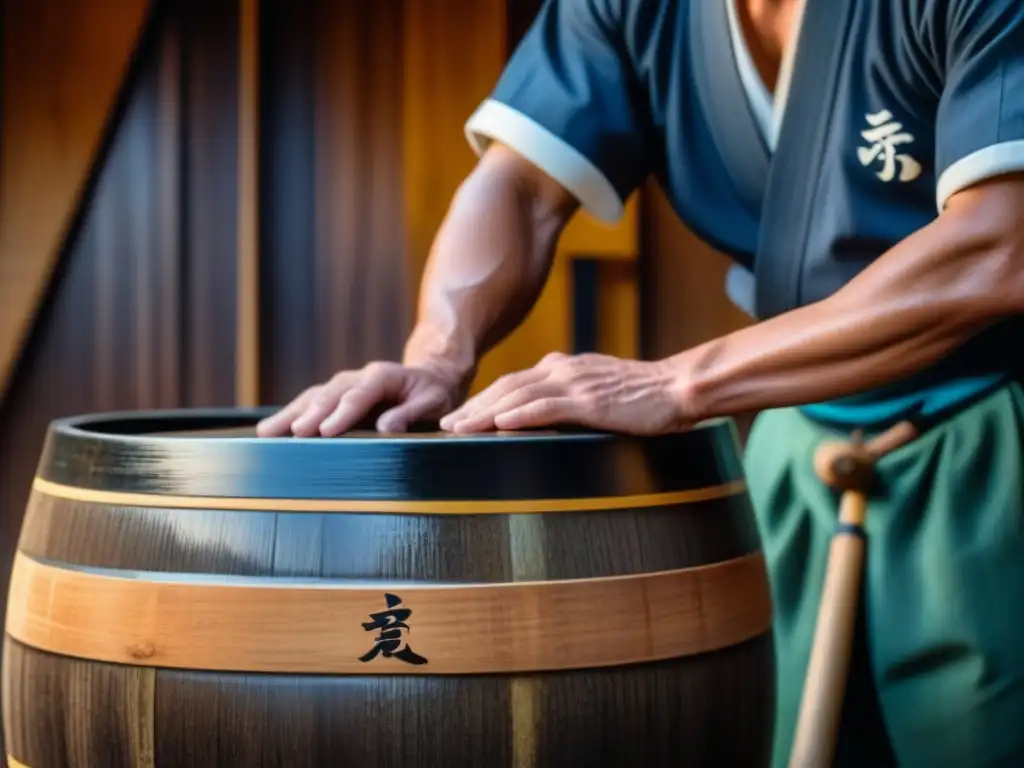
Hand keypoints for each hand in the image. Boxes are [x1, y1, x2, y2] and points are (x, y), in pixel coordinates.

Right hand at [256, 361, 463, 436]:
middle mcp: (359, 377)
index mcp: (383, 376)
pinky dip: (291, 415)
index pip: (360, 395)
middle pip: (331, 395)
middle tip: (294, 434)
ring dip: (292, 414)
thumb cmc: (433, 393)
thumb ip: (412, 412)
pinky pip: (310, 403)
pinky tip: (271, 431)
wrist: (428, 377)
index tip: (326, 431)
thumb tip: (388, 427)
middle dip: (312, 415)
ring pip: (314, 397)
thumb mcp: (433, 401)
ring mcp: (345, 385)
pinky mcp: (336, 396)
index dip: (342, 413)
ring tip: (268, 433)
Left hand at [439, 352, 693, 434]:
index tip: (460, 416)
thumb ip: (569, 398)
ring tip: (460, 428)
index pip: (512, 382)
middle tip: (446, 425)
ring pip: (519, 395)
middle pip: (506, 386)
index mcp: (563, 368)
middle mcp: (562, 369)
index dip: (482, 398)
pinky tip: (499, 424)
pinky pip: (547, 407)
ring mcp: (575, 383)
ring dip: (485, 412)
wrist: (677, 388)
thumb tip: (543, 417)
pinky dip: (520, 414)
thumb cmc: (642, 397)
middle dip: (473, 406)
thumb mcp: (597, 391)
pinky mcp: (590, 401)